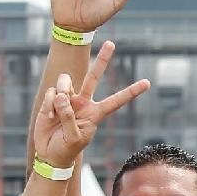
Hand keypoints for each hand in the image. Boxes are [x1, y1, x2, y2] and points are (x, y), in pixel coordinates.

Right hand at [30, 42, 149, 168]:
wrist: (49, 152)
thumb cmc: (66, 148)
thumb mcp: (73, 138)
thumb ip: (69, 117)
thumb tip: (62, 96)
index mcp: (97, 113)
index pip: (118, 100)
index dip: (131, 92)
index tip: (147, 82)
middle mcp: (85, 102)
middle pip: (94, 77)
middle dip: (103, 60)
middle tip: (111, 43)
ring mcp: (68, 99)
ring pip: (66, 82)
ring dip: (61, 93)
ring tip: (57, 113)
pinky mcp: (53, 98)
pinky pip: (51, 92)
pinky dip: (49, 104)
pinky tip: (49, 116)